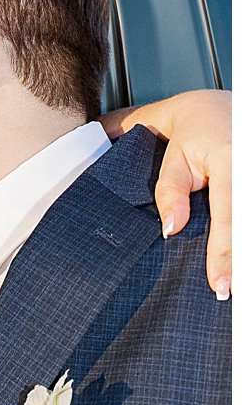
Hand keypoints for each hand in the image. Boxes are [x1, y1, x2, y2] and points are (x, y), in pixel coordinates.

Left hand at [105, 88, 231, 297]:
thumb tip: (171, 230)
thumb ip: (170, 194)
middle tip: (231, 294)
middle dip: (240, 261)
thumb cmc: (190, 136)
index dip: (225, 253)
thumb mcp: (171, 160)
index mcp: (230, 161)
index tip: (221, 285)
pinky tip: (234, 261)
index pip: (229, 217)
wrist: (215, 109)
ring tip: (235, 282)